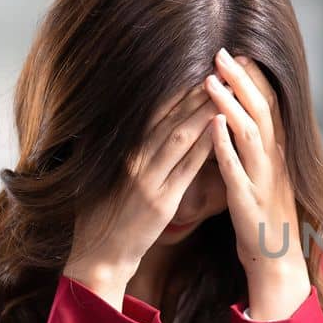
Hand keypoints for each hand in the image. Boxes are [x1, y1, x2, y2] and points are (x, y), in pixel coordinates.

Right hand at [63, 83, 217, 307]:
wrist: (98, 256)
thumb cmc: (100, 215)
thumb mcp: (100, 174)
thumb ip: (115, 148)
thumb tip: (121, 121)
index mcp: (120, 150)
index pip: (153, 111)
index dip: (176, 88)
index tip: (197, 67)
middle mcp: (133, 160)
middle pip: (170, 117)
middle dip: (196, 90)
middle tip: (219, 67)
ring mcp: (147, 180)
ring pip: (180, 136)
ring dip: (204, 109)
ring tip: (224, 87)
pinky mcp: (162, 202)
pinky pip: (188, 167)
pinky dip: (204, 145)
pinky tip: (219, 125)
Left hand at [205, 48, 312, 321]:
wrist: (278, 262)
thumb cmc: (266, 218)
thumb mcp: (264, 175)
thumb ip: (256, 147)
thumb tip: (243, 119)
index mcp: (276, 153)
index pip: (268, 105)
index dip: (254, 78)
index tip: (237, 52)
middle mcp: (274, 161)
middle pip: (261, 110)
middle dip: (241, 80)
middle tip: (221, 52)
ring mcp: (263, 180)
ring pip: (250, 135)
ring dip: (231, 105)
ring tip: (210, 81)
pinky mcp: (248, 201)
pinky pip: (237, 170)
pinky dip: (225, 147)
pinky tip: (213, 127)